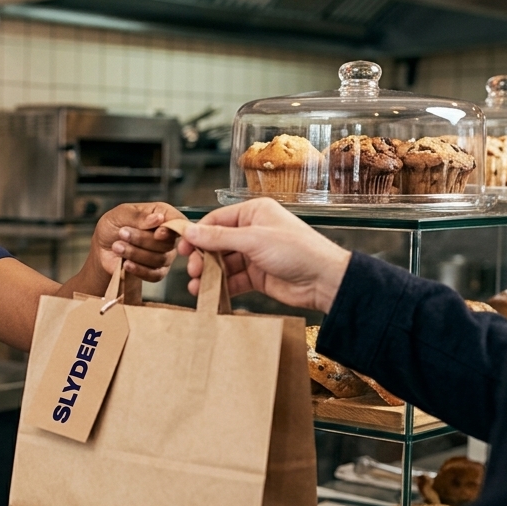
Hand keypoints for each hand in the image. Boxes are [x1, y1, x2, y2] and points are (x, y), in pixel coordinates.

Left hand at [94, 202, 184, 282]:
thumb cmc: (113, 226)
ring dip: (135, 253)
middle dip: (142, 239)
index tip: (158, 234)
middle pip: (167, 242)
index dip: (171, 229)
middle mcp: (167, 235)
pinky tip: (126, 264)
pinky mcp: (157, 271)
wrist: (102, 248)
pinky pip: (155, 275)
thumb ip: (139, 216)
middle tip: (122, 233)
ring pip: (160, 259)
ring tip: (117, 246)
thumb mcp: (120, 214)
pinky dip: (139, 270)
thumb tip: (158, 219)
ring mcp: (164, 254)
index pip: (178, 221)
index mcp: (162, 214)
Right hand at [176, 198, 350, 312]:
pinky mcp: (256, 276)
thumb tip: (191, 231)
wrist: (324, 281)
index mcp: (254, 213)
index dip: (197, 234)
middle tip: (192, 269)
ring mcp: (254, 255)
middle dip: (201, 257)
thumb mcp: (254, 240)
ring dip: (208, 274)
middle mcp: (253, 231)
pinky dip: (219, 286)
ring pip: (222, 263)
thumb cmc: (298, 251)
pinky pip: (231, 279)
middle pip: (216, 243)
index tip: (182, 247)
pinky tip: (207, 293)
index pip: (216, 220)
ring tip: (196, 285)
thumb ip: (219, 237)